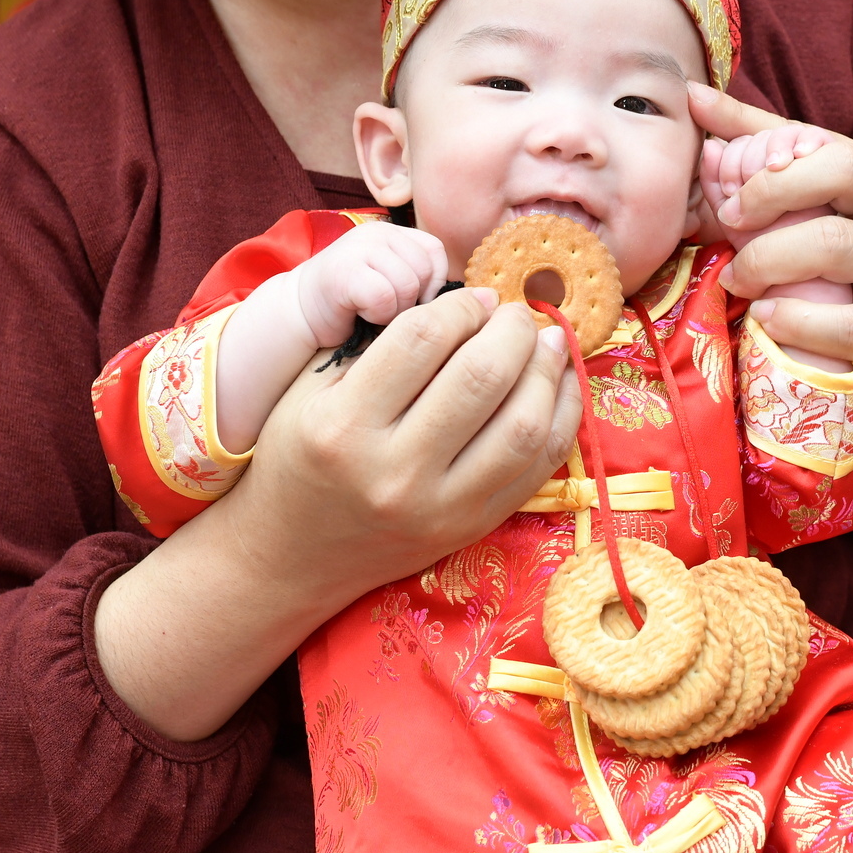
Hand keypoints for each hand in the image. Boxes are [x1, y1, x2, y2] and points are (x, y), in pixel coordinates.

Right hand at [94, 288, 580, 741]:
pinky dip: (560, 418)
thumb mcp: (309, 390)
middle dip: (511, 329)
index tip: (474, 297)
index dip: (460, 306)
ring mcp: (440, 508)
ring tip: (546, 342)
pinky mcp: (472, 528)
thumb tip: (462, 301)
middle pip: (481, 378)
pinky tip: (558, 386)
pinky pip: (537, 467)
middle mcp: (394, 472)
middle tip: (515, 313)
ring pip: (522, 426)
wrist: (293, 555)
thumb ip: (375, 342)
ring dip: (546, 371)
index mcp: (343, 426)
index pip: (421, 340)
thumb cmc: (300, 456)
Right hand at [290, 222, 448, 346]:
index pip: (436, 252)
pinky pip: (384, 295)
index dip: (435, 284)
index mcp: (395, 234)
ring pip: (407, 283)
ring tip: (375, 312)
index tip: (417, 305)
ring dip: (396, 311)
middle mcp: (378, 234)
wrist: (301, 313)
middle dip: (414, 301)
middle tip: (391, 311)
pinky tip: (362, 314)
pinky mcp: (342, 270)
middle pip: (425, 269)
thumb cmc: (356, 307)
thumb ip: (425, 284)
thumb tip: (472, 303)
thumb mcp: (395, 286)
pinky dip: (378, 314)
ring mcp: (358, 248)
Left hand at [687, 82, 852, 422]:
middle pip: (843, 174)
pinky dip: (796, 321)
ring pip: (836, 246)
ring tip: (737, 279)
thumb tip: (695, 97)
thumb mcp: (809, 196)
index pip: (827, 144)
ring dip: (768, 262)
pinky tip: (766, 319)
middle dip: (771, 195)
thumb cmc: (842, 257)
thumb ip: (756, 143)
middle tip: (729, 224)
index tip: (727, 193)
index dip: (770, 164)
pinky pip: (847, 323)